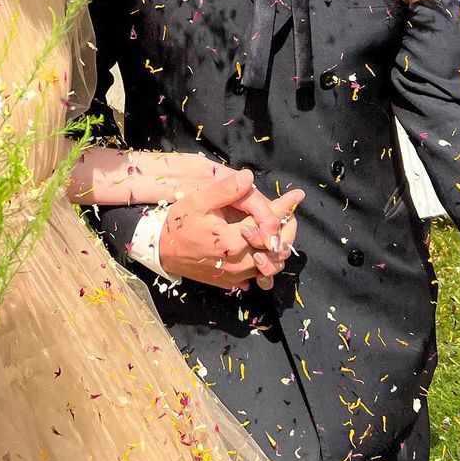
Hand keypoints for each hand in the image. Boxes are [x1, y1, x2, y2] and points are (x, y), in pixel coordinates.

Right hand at [158, 169, 302, 289]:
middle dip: (287, 230)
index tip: (296, 196)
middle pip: (276, 248)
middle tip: (292, 215)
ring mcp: (236, 276)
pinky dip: (265, 262)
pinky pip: (257, 276)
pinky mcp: (231, 282)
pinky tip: (263, 249)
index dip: (284, 208)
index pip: (268, 224)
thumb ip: (225, 190)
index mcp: (232, 240)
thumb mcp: (198, 201)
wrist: (163, 251)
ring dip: (278, 247)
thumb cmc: (180, 223)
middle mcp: (239, 262)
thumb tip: (249, 178)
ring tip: (281, 231)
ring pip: (270, 265)